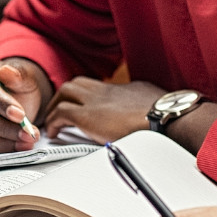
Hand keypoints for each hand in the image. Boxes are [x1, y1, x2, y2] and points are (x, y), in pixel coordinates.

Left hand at [44, 77, 165, 142]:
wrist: (163, 117)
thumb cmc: (164, 113)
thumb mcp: (153, 102)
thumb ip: (143, 103)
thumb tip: (147, 110)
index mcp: (122, 89)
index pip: (97, 86)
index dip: (86, 95)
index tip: (84, 105)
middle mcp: (105, 91)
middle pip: (77, 84)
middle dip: (66, 96)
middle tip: (60, 110)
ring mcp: (94, 101)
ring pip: (65, 92)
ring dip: (56, 106)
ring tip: (53, 121)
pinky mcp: (86, 116)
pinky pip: (60, 113)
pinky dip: (53, 122)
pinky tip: (53, 133)